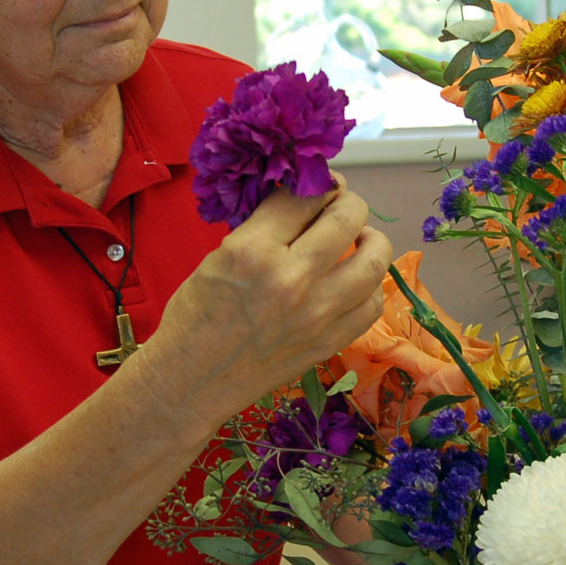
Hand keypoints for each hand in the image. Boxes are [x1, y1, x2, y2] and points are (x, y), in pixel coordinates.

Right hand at [154, 180, 390, 413]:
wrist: (191, 382)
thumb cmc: (195, 316)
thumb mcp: (218, 255)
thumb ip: (265, 226)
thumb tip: (305, 198)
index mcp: (252, 250)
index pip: (304, 195)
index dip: (315, 182)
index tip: (317, 185)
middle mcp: (291, 278)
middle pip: (348, 217)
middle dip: (348, 201)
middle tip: (339, 206)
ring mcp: (316, 314)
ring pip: (374, 258)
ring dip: (369, 239)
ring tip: (356, 240)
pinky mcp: (328, 342)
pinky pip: (372, 303)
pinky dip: (368, 285)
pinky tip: (353, 280)